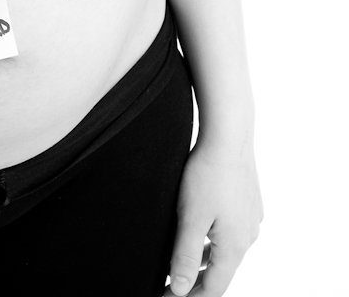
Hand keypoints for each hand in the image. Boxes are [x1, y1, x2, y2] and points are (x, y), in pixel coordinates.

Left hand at [165, 133, 262, 295]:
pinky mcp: (247, 204)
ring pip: (224, 251)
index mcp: (235, 245)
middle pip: (220, 271)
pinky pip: (228, 233)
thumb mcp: (190, 218)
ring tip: (176, 265)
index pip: (213, 287)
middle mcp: (248, 236)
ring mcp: (250, 219)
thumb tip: (179, 289)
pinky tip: (195, 234)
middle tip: (168, 286)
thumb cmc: (207, 175)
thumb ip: (184, 256)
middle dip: (194, 282)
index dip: (189, 296)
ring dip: (201, 262)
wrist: (228, 137)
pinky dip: (210, 242)